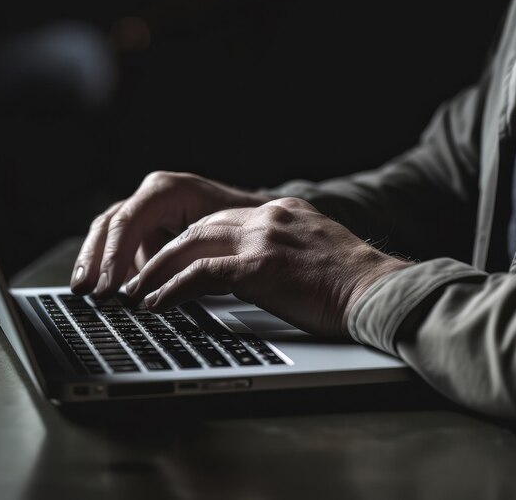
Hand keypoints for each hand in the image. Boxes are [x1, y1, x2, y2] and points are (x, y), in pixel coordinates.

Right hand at [70, 171, 271, 297]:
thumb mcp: (218, 235)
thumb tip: (156, 287)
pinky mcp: (149, 225)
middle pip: (110, 224)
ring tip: (86, 291)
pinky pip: (124, 244)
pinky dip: (115, 266)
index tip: (107, 288)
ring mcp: (148, 208)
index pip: (128, 221)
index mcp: (168, 190)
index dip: (113, 256)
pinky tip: (110, 288)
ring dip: (96, 262)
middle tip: (84, 291)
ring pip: (110, 232)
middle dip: (94, 259)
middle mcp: (152, 194)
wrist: (257, 214)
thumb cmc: (243, 222)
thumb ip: (186, 255)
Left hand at [124, 197, 411, 337]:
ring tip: (136, 291)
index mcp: (282, 212)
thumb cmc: (354, 282)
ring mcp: (264, 238)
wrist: (379, 290)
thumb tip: (263, 267)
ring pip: (194, 244)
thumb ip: (286, 247)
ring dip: (158, 269)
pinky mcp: (261, 266)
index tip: (172, 257)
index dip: (193, 240)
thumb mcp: (317, 249)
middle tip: (140, 273)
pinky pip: (203, 274)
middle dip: (165, 250)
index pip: (224, 219)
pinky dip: (174, 288)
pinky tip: (157, 303)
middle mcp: (269, 217)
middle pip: (201, 227)